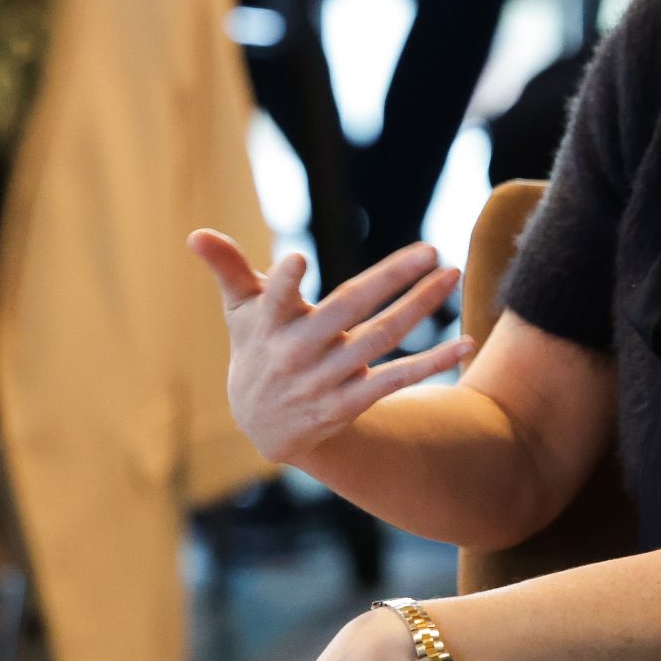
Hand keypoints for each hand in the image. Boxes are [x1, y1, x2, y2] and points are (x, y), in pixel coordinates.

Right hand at [189, 232, 472, 470]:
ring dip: (420, 307)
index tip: (296, 261)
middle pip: (349, 310)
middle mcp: (298, 352)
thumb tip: (195, 234)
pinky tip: (465, 344)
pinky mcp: (350, 401)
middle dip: (390, 279)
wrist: (264, 426)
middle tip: (429, 251)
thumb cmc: (256, 349)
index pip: (274, 300)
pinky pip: (396, 379)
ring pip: (381, 339)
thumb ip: (229, 269)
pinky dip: (432, 363)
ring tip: (452, 275)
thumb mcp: (240, 311)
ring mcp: (327, 379)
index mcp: (269, 325)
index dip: (283, 283)